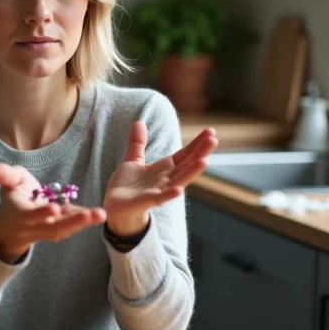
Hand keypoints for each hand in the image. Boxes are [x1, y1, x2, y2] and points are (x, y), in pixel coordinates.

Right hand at [0, 163, 106, 263]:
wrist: (11, 225)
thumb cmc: (12, 195)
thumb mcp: (7, 181)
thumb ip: (4, 175)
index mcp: (19, 213)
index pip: (29, 215)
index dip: (40, 213)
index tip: (54, 209)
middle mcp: (33, 226)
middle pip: (51, 228)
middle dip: (70, 222)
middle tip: (88, 216)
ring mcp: (46, 231)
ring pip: (63, 230)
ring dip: (81, 224)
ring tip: (99, 215)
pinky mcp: (57, 228)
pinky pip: (70, 227)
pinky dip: (83, 221)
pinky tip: (98, 214)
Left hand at [104, 122, 217, 236]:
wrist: (114, 207)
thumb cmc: (126, 186)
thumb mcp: (132, 160)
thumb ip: (137, 143)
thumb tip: (139, 122)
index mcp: (164, 168)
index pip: (185, 154)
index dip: (197, 144)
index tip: (211, 131)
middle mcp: (166, 179)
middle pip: (187, 165)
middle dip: (200, 153)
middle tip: (214, 139)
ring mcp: (158, 191)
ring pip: (179, 180)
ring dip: (191, 172)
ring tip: (204, 161)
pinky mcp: (147, 201)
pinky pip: (160, 198)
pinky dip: (169, 195)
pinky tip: (180, 190)